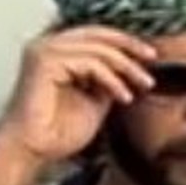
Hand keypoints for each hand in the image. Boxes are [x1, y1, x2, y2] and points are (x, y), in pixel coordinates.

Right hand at [0, 26, 157, 164]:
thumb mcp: (95, 100)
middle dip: (130, 46)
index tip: (150, 57)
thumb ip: (108, 80)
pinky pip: (90, 62)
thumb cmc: (56, 132)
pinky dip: (111, 79)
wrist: (32, 151)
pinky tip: (123, 97)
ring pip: (97, 48)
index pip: (95, 34)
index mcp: (56, 51)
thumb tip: (131, 68)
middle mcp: (47, 44)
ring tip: (142, 86)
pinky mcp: (44, 61)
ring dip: (126, 67)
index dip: (125, 42)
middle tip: (152, 60)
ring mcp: (43, 50)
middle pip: (98, 33)